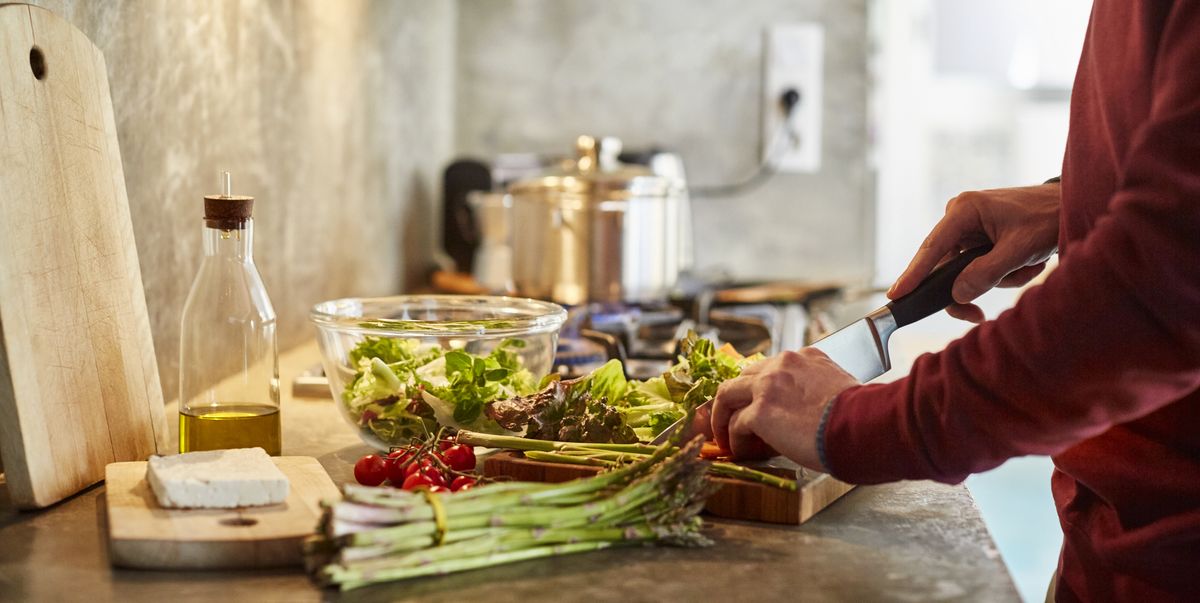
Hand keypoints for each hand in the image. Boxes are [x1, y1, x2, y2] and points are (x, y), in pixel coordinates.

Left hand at [710, 349, 858, 467]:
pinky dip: (734, 439)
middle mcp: (783, 364)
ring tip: (725, 437)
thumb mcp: (842, 388)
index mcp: (806, 357)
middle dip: (736, 399)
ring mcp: (768, 386)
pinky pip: (735, 424)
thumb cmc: (863, 416)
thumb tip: (815, 413)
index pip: (772, 367)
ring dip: (723, 417)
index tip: (760, 406)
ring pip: (727, 394)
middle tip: (733, 419)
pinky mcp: (761, 412)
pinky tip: (741, 451)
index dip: (762, 389)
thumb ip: (820, 390)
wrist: (865, 426)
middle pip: (744, 376)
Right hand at [888, 183, 1060, 322]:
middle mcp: (960, 216)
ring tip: (1028, 266)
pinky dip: (1002, 273)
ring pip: (965, 272)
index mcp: (964, 210)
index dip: (913, 274)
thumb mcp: (1019, 249)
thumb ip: (986, 273)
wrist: (1071, 205)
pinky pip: (978, 268)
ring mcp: (969, 227)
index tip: (896, 295)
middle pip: (947, 266)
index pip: (932, 248)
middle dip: (972, 286)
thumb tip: (957, 295)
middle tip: (977, 315)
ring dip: (998, 278)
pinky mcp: (980, 237)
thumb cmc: (1047, 218)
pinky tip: (1026, 263)